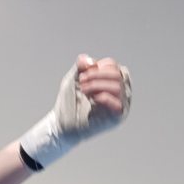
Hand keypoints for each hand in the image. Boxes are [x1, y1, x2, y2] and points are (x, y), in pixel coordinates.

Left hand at [19, 54, 131, 168]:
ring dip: (97, 85)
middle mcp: (119, 92)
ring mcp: (120, 104)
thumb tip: (88, 60)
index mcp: (111, 81)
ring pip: (117, 87)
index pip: (113, 66)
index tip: (82, 73)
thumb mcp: (74, 79)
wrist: (63, 123)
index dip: (98, 66)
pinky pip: (117, 103)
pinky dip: (104, 97)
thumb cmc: (70, 102)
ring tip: (84, 90)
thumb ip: (81, 66)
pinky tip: (92, 99)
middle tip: (82, 81)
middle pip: (117, 74)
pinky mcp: (117, 116)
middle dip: (97, 75)